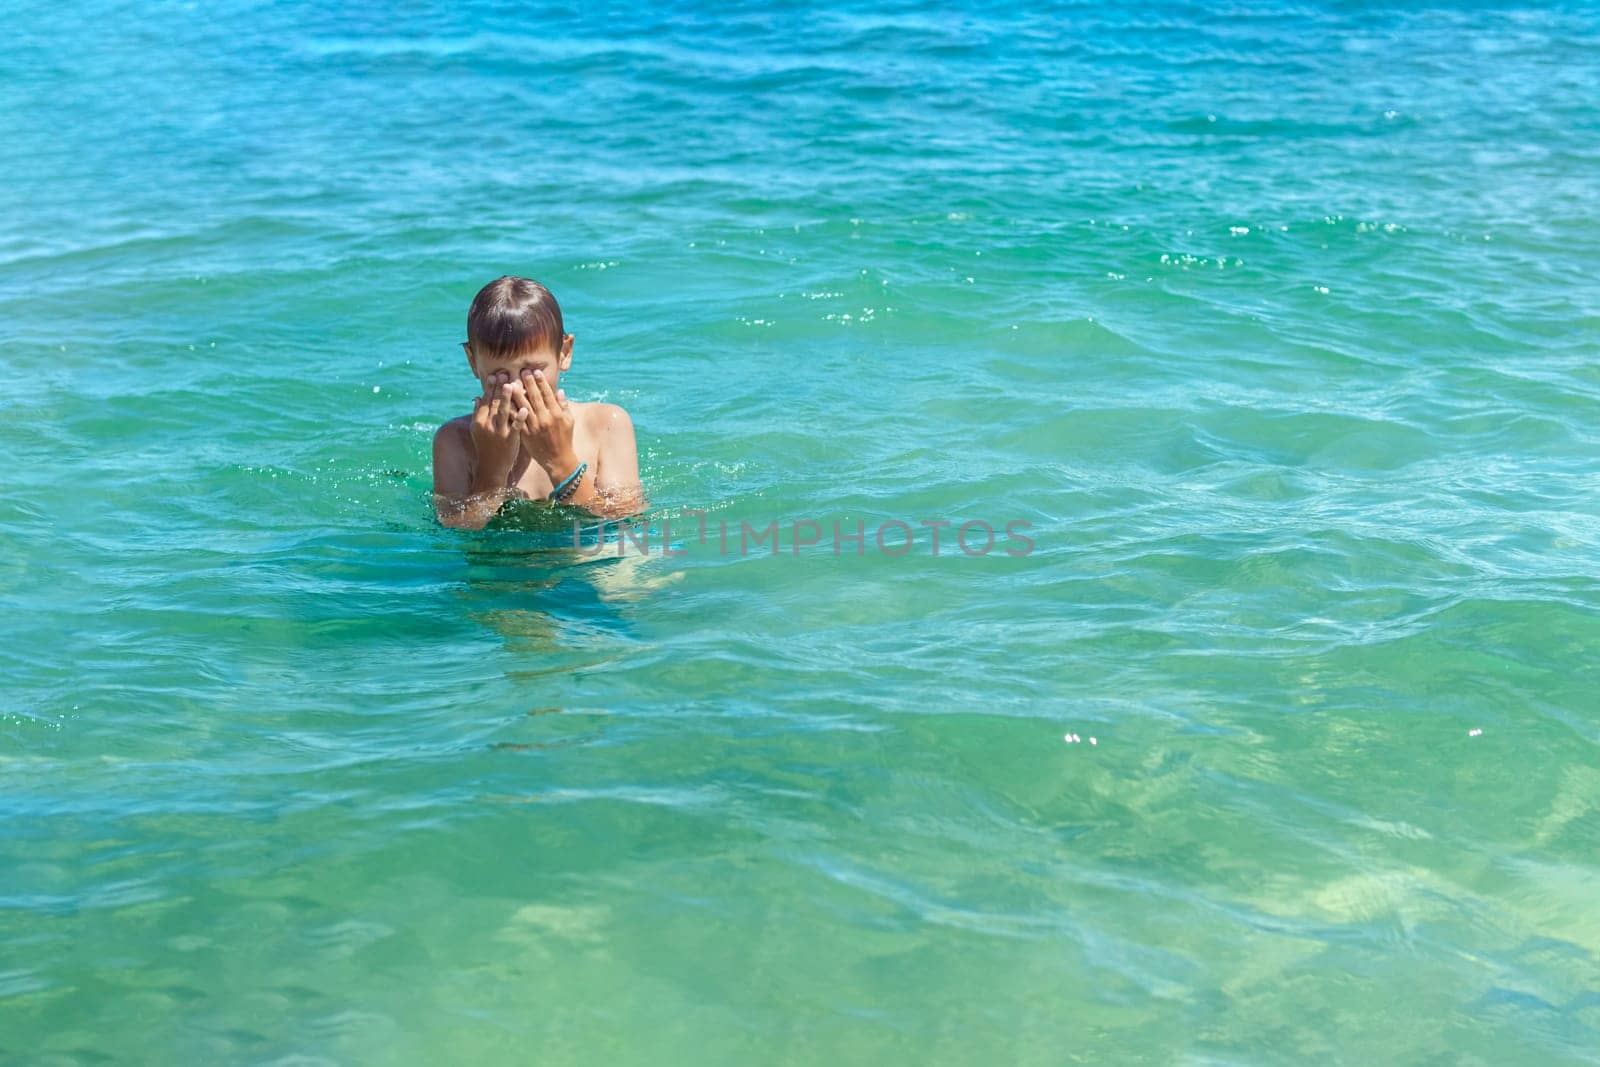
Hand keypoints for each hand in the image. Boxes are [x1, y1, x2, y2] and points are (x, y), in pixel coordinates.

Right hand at [469, 371, 520, 489]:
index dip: (490, 388)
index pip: (485, 401)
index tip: (494, 376)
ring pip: (503, 412)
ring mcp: (498, 432)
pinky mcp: (509, 440)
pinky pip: (515, 427)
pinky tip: (524, 409)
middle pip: (494, 403)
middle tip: (504, 374)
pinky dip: (519, 418)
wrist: (490, 467)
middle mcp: (487, 425)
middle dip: (499, 389)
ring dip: (507, 398)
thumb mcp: (477, 430)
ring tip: (511, 385)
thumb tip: (477, 397)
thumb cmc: (485, 446)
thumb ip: (477, 413)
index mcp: (479, 421)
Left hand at [514, 368, 577, 477]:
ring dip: (516, 394)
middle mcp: (545, 419)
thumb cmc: (565, 439)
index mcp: (557, 414)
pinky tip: (504, 401)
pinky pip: (515, 419)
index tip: (535, 371)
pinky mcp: (525, 434)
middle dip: (528, 383)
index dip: (541, 382)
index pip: (548, 394)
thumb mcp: (569, 421)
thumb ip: (564, 406)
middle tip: (521, 371)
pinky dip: (510, 409)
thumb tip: (559, 391)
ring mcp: (534, 427)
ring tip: (510, 382)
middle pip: (534, 397)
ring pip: (523, 406)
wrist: (557, 460)